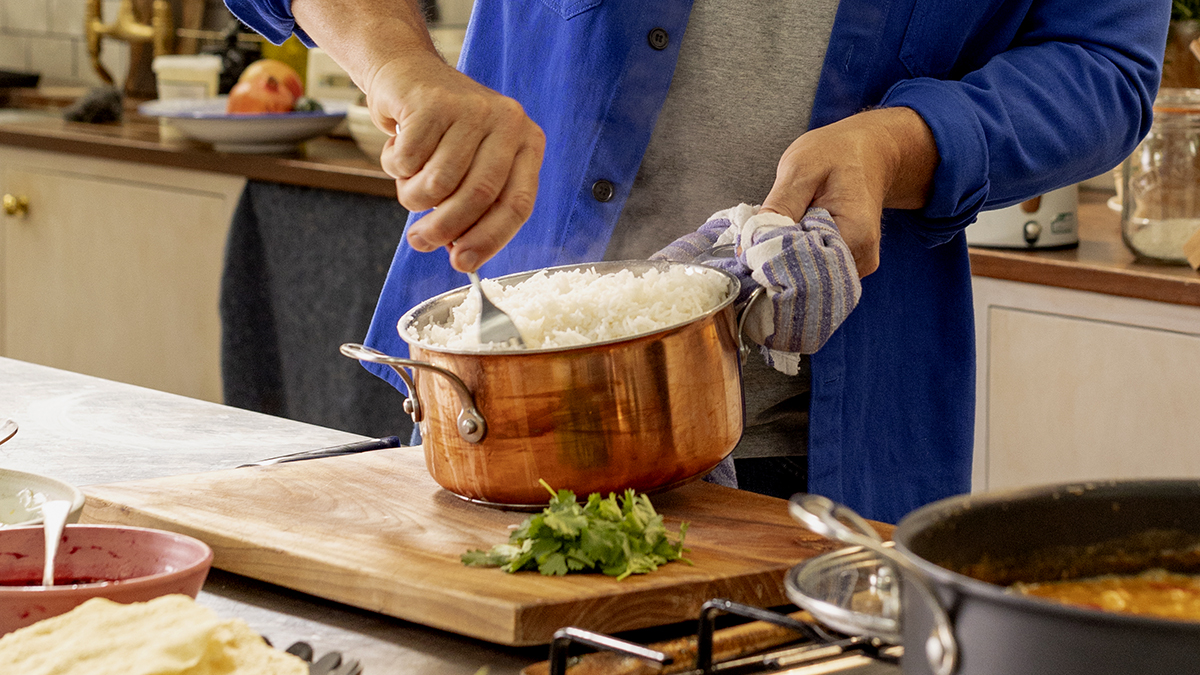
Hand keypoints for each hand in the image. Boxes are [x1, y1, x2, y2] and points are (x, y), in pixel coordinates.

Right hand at [365, 53, 545, 271]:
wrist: (408, 75)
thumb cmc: (443, 133)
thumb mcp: (471, 166)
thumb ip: (474, 208)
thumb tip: (462, 258)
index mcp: (527, 142)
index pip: (518, 203)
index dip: (490, 239)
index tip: (463, 264)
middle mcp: (507, 122)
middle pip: (479, 196)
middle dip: (445, 229)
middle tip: (420, 242)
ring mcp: (472, 108)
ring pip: (439, 182)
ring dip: (413, 194)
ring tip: (408, 180)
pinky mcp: (433, 102)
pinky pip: (408, 161)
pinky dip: (395, 166)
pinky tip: (399, 146)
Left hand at [760, 107, 937, 277]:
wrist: (870, 153)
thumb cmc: (838, 153)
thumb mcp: (800, 168)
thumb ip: (778, 208)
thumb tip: (749, 247)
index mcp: (855, 232)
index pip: (803, 264)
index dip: (772, 256)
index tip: (753, 242)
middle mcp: (861, 257)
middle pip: (806, 277)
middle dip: (777, 260)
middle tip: (765, 232)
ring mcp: (857, 264)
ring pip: (808, 276)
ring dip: (787, 258)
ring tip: (786, 227)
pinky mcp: (849, 265)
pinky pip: (815, 271)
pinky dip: (798, 257)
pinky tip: (795, 235)